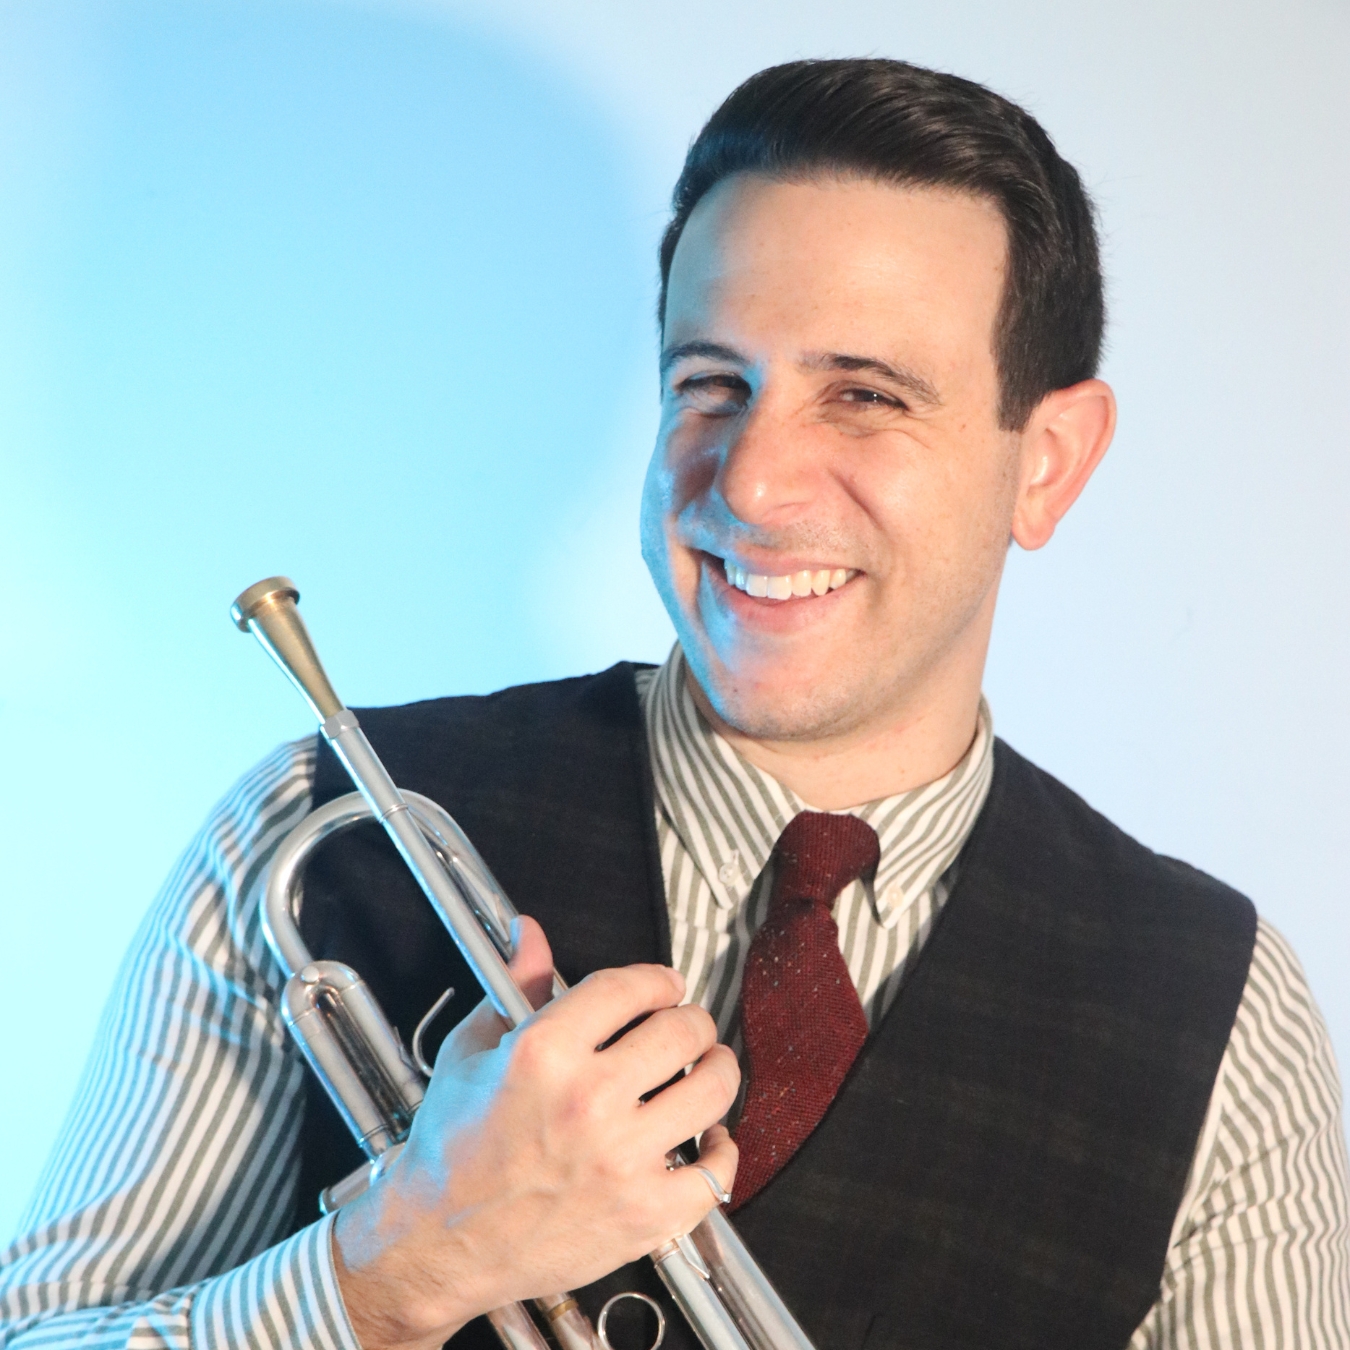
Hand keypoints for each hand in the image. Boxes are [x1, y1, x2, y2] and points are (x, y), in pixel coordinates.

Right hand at [332, 917, 739, 1349]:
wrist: (434, 1244)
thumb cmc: (450, 1149)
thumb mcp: (472, 1051)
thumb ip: (517, 986)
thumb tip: (530, 935)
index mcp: (544, 1052)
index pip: (630, 988)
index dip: (658, 980)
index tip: (666, 986)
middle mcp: (587, 1100)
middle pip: (682, 1032)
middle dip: (693, 1020)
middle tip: (689, 1026)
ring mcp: (621, 1160)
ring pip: (711, 1091)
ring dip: (718, 1070)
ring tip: (709, 1067)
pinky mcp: (642, 1215)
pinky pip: (715, 1174)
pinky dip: (723, 1152)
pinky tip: (710, 1139)